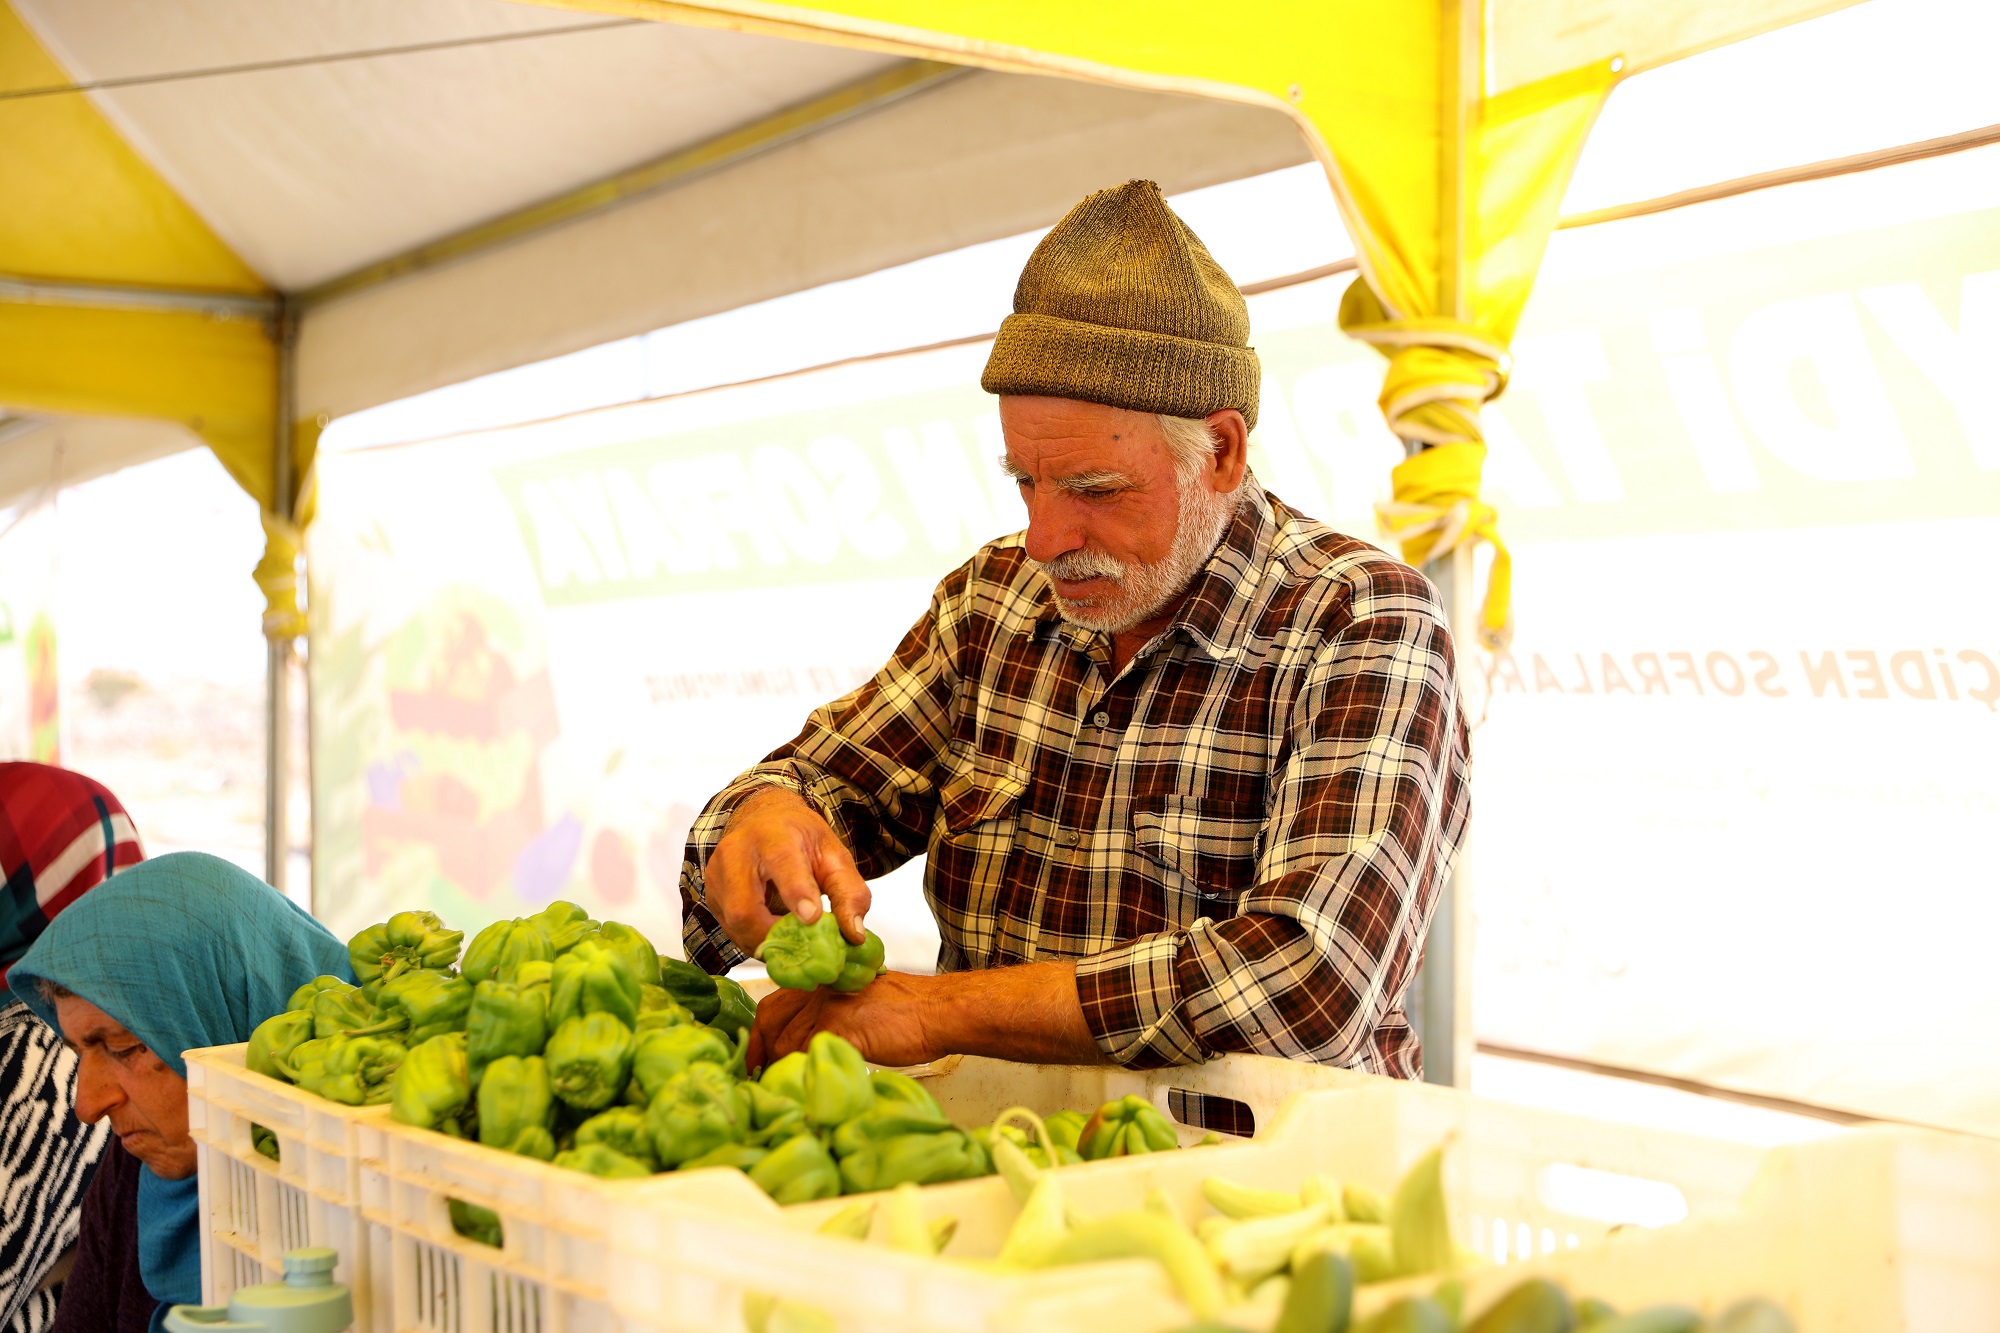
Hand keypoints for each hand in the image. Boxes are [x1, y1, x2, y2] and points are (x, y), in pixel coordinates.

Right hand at [705, 787, 871, 956]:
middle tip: (804, 946)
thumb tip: (853, 935)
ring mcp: (718, 875)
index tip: (812, 918)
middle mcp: (737, 852)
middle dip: (774, 933)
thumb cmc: (799, 838)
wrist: (763, 821)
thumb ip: (850, 893)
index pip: (781, 861)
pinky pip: (730, 930)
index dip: (795, 891)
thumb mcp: (833, 856)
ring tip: (793, 941)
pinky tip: (774, 935)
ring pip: (734, 923)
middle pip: (744, 905)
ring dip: (766, 942)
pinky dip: (755, 941)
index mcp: (773, 834)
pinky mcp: (712, 895)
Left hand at [749, 972, 943, 1069]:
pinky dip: (802, 1073)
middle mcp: (820, 989)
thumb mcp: (860, 1005)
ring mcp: (829, 1007)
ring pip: (786, 1041)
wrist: (937, 1012)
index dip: (759, 1033)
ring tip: (782, 1087)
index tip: (756, 1058)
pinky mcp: (841, 1028)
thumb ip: (832, 1017)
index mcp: (823, 981)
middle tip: (758, 1076)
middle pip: (771, 1020)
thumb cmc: (908, 1012)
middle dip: (759, 1051)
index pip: (774, 1004)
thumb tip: (808, 1047)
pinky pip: (807, 1054)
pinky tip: (807, 1085)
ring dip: (779, 1068)